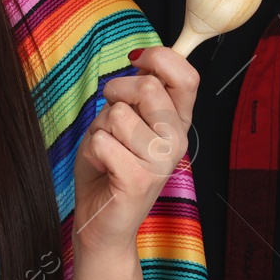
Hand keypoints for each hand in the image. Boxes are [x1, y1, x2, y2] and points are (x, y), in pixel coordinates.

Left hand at [71, 45, 196, 258]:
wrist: (101, 222)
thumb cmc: (109, 166)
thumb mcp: (124, 120)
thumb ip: (136, 95)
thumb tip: (141, 59)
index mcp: (177, 123)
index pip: (187, 77)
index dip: (161, 57)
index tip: (138, 60)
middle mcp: (178, 140)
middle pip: (147, 86)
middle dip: (116, 92)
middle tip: (110, 118)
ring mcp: (162, 161)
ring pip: (118, 114)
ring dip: (100, 129)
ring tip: (108, 151)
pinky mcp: (140, 179)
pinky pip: (102, 141)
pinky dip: (92, 151)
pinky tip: (104, 168)